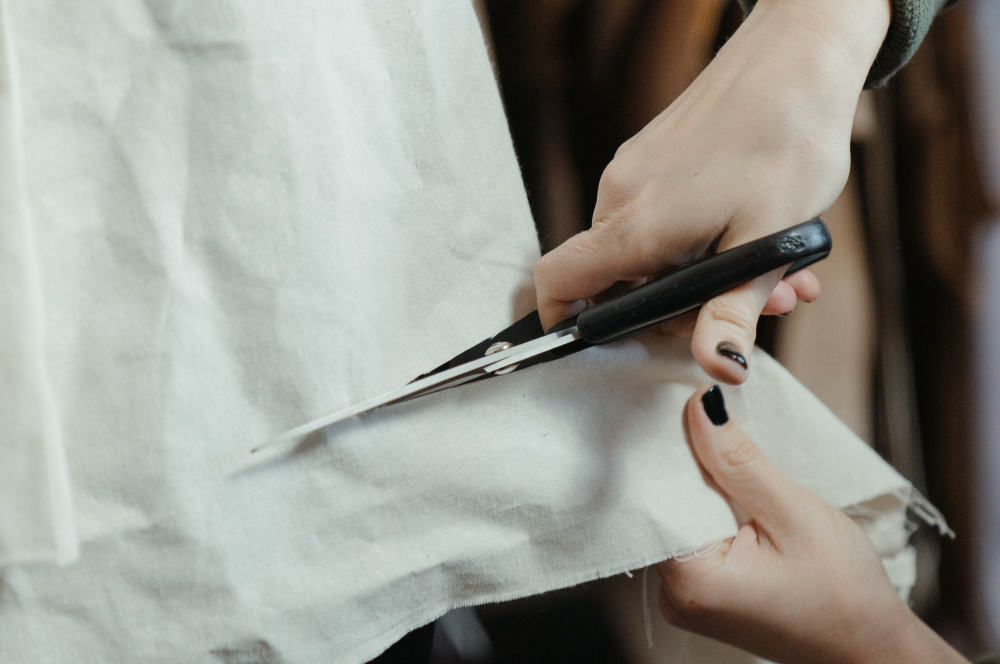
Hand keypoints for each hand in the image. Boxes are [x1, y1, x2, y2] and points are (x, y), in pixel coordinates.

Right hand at [534, 0, 890, 383]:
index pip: (560, 282)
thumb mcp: (767, 243)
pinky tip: (760, 233)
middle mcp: (621, 197)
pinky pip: (661, 215)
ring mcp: (634, 171)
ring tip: (779, 272)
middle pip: (619, 279)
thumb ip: (732, 312)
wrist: (799, 55)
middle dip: (685, 307)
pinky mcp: (653, 156)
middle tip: (757, 306)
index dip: (567, 323)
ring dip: (704, 274)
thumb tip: (720, 368)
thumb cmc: (786, 142)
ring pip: (650, 249)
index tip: (602, 344)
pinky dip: (701, 239)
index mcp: (636, 227)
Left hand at [655, 386, 968, 663]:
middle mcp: (674, 594)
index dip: (672, 444)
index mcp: (686, 580)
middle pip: (666, 504)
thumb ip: (738, 460)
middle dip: (691, 461)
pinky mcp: (705, 594)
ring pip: (683, 517)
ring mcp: (687, 597)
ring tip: (727, 446)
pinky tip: (733, 486)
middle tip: (710, 414)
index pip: (655, 493)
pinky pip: (698, 536)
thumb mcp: (793, 513)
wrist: (873, 650)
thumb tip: (699, 405)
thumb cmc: (845, 593)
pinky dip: (715, 509)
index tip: (686, 402)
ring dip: (705, 484)